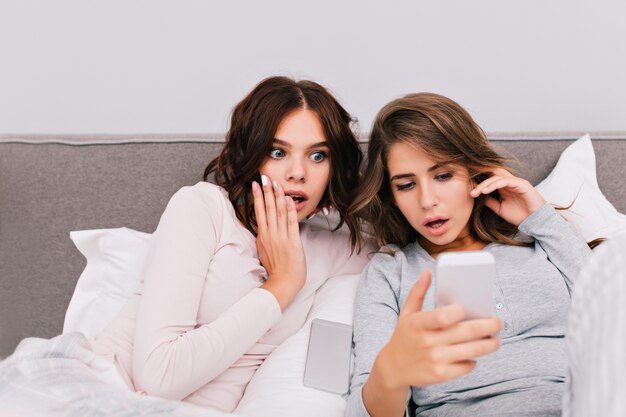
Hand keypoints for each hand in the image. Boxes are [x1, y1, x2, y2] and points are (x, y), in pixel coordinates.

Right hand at [252, 175, 306, 310]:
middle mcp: (270, 234)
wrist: (282, 284)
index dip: (258, 197)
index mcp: (263, 236)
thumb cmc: (276, 271)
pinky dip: (289, 210)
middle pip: (266, 208)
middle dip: (265, 191)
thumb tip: (262, 231)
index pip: (259, 212)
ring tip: (275, 183)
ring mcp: (280, 237)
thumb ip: (264, 239)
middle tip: (263, 177)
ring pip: (277, 213)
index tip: (256, 185)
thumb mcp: (265, 252)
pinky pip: (290, 223)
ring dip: (277, 196)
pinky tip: (288, 199)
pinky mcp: (292, 242)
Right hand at [373, 270, 501, 389]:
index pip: (442, 316)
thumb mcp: (406, 313)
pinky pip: (466, 366)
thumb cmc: (404, 336)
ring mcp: (435, 359)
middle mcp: (427, 341)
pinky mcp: (441, 374)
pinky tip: (474, 355)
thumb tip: (427, 272)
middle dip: (487, 326)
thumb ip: (418, 292)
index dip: (458, 312)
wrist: (394, 368)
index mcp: (418, 323)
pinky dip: (474, 361)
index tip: (467, 309)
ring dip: (489, 345)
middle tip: (498, 323)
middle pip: (465, 332)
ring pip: (471, 351)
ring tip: (495, 340)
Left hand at [470, 167, 544, 225]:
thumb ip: (490, 201)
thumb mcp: (500, 208)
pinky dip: (494, 185)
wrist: (535, 222)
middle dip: (480, 170)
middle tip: (466, 174)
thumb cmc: (520, 215)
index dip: (479, 175)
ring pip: (497, 177)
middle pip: (493, 171)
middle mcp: (510, 181)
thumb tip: (478, 196)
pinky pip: (505, 181)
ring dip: (484, 184)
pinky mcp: (522, 184)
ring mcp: (516, 182)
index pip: (490, 176)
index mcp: (505, 186)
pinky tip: (485, 191)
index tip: (466, 179)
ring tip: (475, 192)